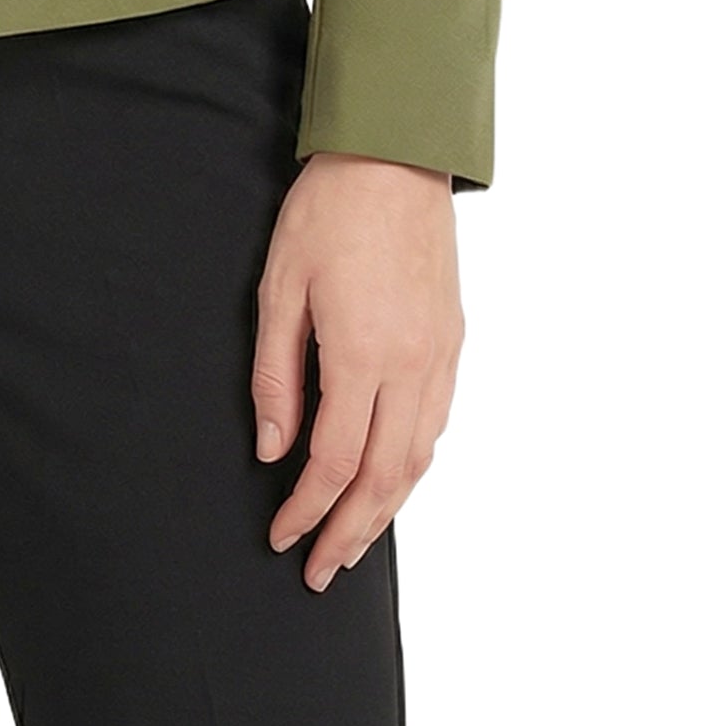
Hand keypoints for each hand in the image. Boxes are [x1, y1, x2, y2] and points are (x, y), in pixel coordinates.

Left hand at [250, 150, 461, 590]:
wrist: (394, 154)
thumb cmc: (328, 211)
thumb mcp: (279, 287)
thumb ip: (275, 374)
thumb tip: (272, 447)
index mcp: (363, 354)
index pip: (335, 461)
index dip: (306, 509)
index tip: (281, 536)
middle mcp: (412, 366)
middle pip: (385, 478)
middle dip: (350, 532)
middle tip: (320, 572)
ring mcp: (441, 355)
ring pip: (420, 458)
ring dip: (387, 509)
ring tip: (355, 542)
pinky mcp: (454, 339)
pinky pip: (438, 423)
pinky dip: (414, 465)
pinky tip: (393, 479)